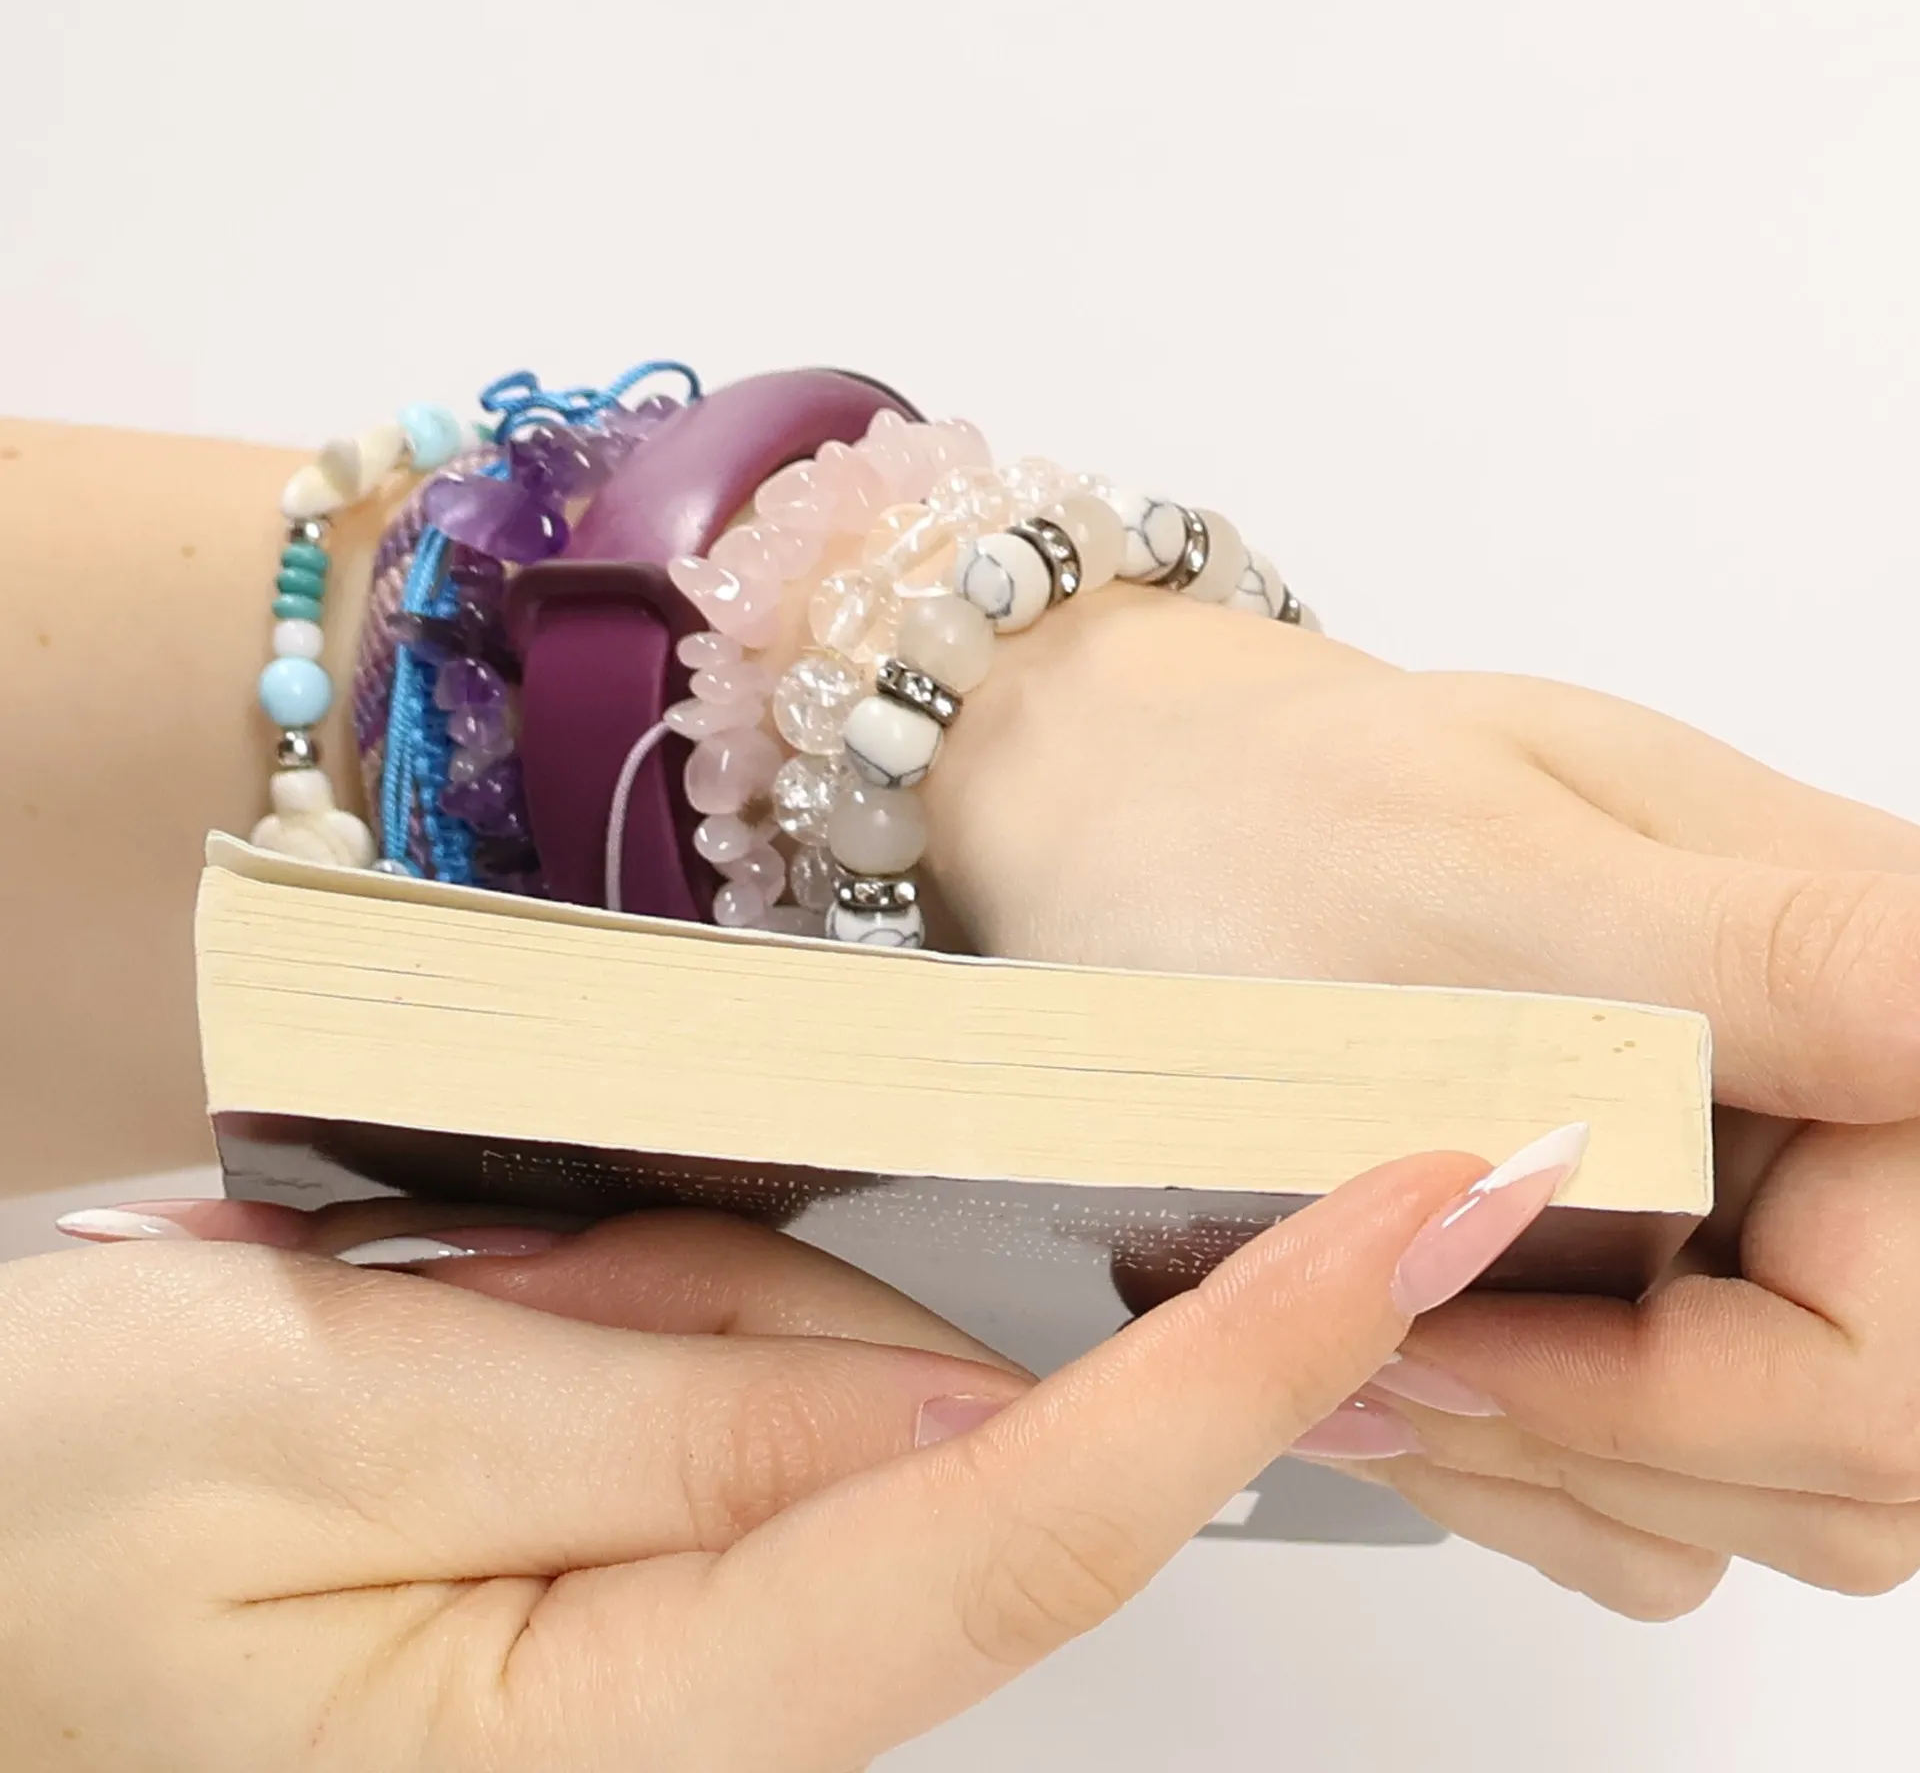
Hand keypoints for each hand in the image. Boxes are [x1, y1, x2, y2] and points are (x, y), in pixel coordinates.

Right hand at [5, 1151, 1515, 1770]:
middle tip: (828, 1176)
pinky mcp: (647, 1538)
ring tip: (475, 1276)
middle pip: (961, 1451)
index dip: (1255, 1360)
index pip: (1028, 1528)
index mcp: (632, 1723)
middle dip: (945, 1296)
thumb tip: (946, 1404)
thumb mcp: (306, 1422)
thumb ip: (646, 1421)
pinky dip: (707, 1300)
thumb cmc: (43, 1516)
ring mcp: (682, 1620)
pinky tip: (519, 1286)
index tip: (1429, 1208)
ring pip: (853, 1397)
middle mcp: (705, 1698)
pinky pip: (761, 1389)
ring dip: (743, 1283)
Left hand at [926, 589, 1919, 1615]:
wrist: (1164, 822)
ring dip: (1564, 1472)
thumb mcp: (1497, 863)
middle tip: (1386, 1360)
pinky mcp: (1664, 1283)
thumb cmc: (1290, 809)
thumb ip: (1753, 952)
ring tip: (1372, 1363)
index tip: (1448, 1328)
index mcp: (1865, 982)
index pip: (1893, 1335)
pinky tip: (1404, 1384)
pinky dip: (1541, 1480)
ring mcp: (1760, 1214)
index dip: (1689, 1391)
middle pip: (1867, 1445)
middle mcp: (1846, 1113)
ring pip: (1782, 1498)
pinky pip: (1672, 1499)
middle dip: (1611, 1444)